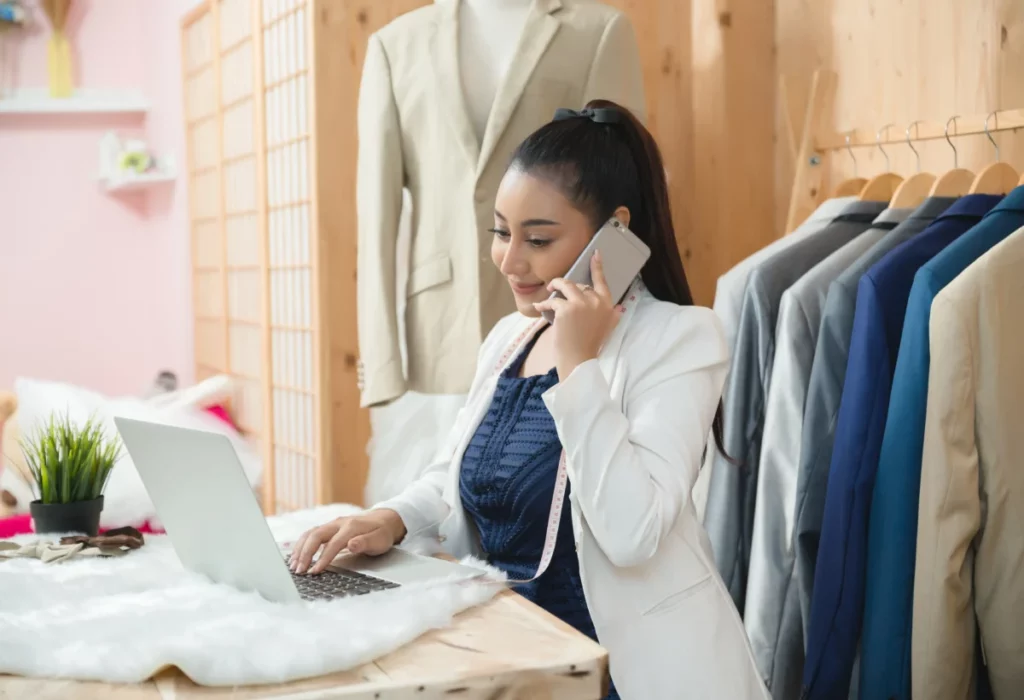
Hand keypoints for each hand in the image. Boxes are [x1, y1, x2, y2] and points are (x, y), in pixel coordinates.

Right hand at [288, 508, 406, 574]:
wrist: (384, 520)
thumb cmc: (382, 533)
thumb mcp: (380, 540)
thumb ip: (366, 542)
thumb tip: (352, 545)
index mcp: (351, 526)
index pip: (333, 543)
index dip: (322, 558)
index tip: (314, 571)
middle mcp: (338, 523)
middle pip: (316, 535)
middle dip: (305, 553)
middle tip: (299, 571)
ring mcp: (332, 525)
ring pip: (310, 534)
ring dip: (300, 549)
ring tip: (294, 566)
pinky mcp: (328, 528)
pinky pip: (311, 535)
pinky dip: (302, 545)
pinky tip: (297, 557)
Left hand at [533, 251, 623, 380]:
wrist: (578, 360)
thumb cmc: (589, 346)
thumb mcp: (607, 329)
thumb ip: (612, 316)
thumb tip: (619, 307)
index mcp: (607, 305)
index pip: (602, 281)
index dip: (597, 267)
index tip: (595, 254)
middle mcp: (596, 301)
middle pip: (578, 285)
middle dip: (566, 287)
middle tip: (555, 291)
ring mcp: (581, 303)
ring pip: (564, 285)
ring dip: (554, 287)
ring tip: (547, 293)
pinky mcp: (566, 308)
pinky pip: (552, 300)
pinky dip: (543, 304)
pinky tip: (538, 306)